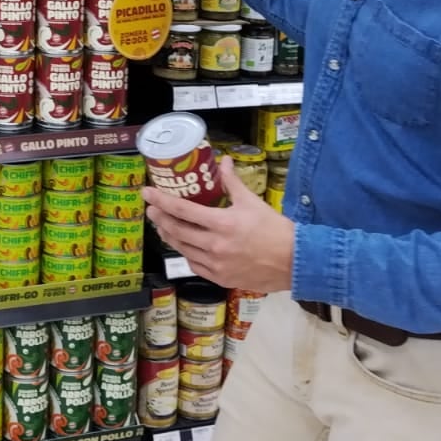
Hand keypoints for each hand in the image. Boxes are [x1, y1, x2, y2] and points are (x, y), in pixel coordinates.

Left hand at [144, 159, 295, 290]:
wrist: (294, 262)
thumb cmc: (274, 229)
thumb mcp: (252, 202)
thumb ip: (233, 182)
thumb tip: (224, 161)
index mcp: (221, 224)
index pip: (182, 210)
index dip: (161, 201)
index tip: (146, 193)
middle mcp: (214, 246)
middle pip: (177, 231)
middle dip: (160, 219)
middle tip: (151, 209)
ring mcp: (216, 265)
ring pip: (182, 249)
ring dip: (169, 236)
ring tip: (161, 226)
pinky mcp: (220, 279)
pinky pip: (195, 265)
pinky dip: (185, 253)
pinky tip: (182, 246)